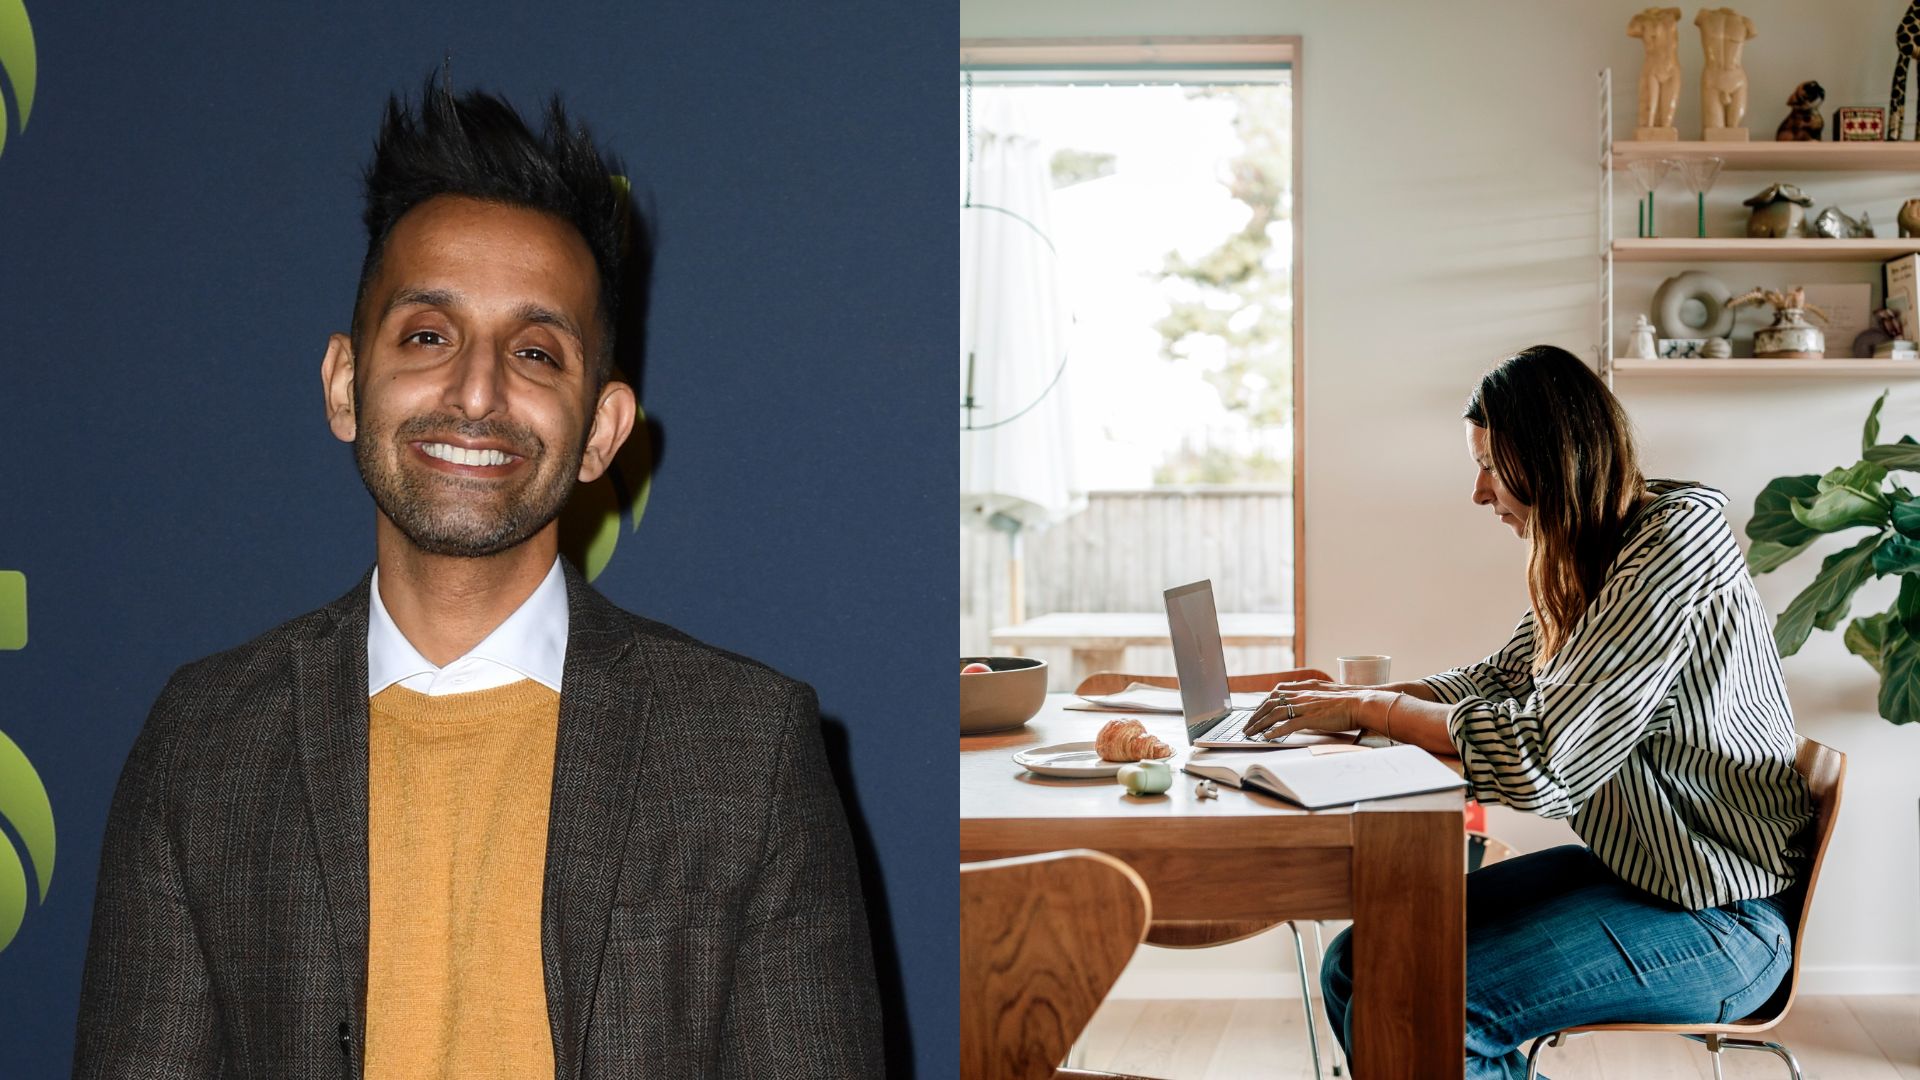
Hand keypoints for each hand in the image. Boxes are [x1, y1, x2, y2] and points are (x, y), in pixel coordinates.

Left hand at [1245, 685, 1388, 740]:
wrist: (1362, 702)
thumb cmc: (1347, 702)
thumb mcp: (1325, 695)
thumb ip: (1311, 699)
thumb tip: (1303, 708)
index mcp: (1304, 689)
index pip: (1275, 693)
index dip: (1262, 703)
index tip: (1255, 712)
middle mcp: (1302, 695)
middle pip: (1270, 703)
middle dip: (1255, 715)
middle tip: (1247, 727)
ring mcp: (1306, 706)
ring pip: (1275, 713)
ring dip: (1260, 724)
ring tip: (1251, 734)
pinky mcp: (1312, 718)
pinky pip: (1289, 725)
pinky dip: (1275, 731)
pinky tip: (1267, 737)